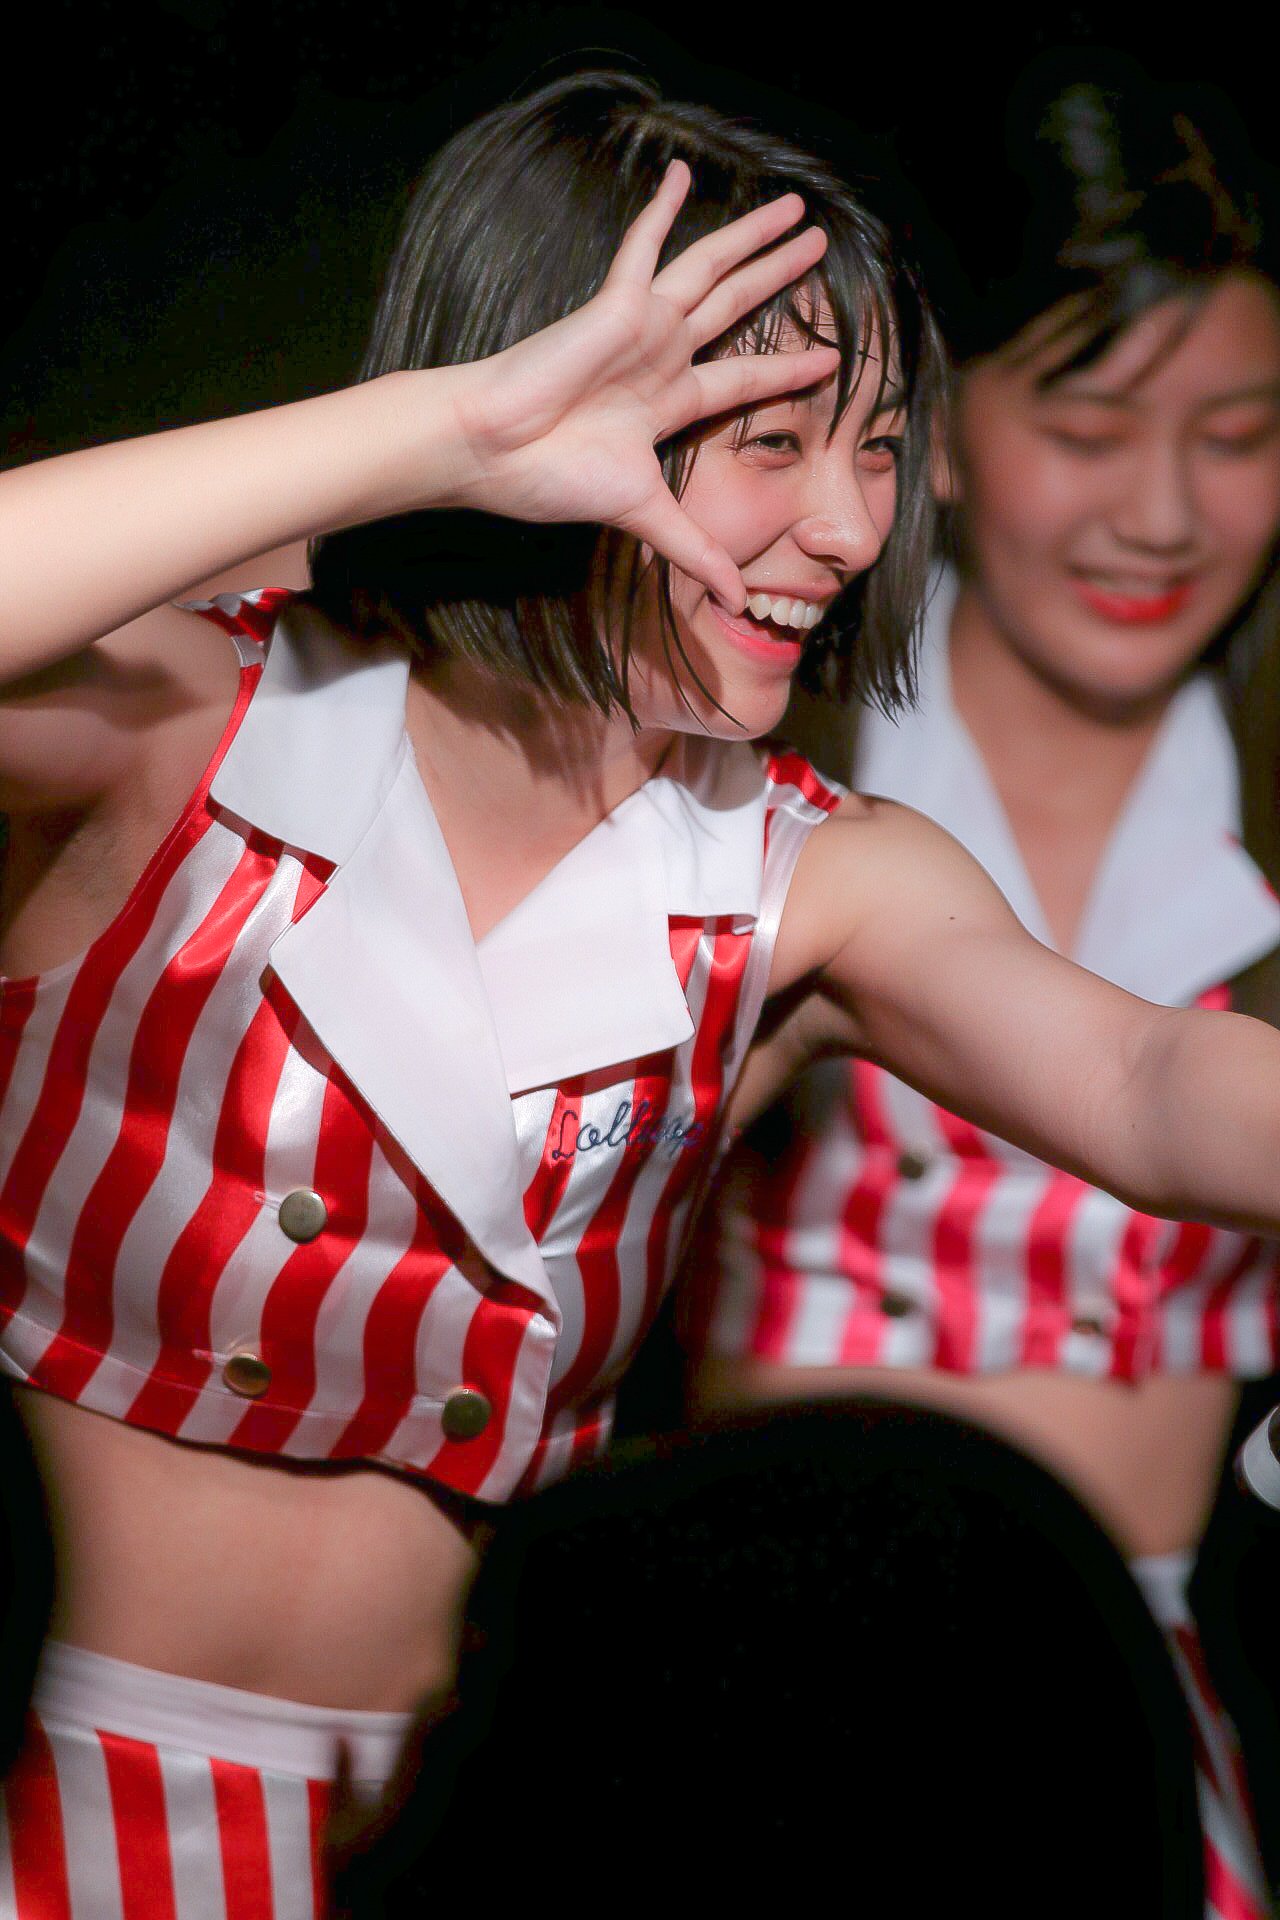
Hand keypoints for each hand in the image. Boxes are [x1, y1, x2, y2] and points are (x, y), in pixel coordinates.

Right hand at [447, 162, 838, 612]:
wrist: (493, 453)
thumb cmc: (552, 481)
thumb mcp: (645, 519)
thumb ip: (697, 553)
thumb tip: (741, 606)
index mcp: (668, 402)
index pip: (743, 378)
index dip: (788, 367)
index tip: (829, 357)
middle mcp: (661, 356)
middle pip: (739, 307)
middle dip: (782, 276)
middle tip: (823, 242)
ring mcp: (640, 327)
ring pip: (713, 271)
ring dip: (754, 239)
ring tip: (798, 208)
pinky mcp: (615, 307)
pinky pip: (645, 248)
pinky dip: (662, 210)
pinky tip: (684, 171)